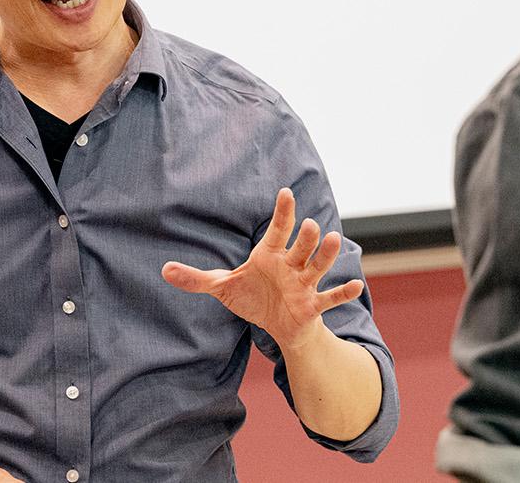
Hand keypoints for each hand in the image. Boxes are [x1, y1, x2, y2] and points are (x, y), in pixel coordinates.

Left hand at [161, 188, 363, 348]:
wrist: (278, 326)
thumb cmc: (254, 298)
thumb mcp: (224, 288)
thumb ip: (197, 279)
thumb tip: (164, 270)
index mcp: (269, 255)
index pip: (277, 230)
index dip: (282, 212)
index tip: (285, 192)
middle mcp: (290, 265)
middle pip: (299, 247)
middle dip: (304, 237)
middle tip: (308, 224)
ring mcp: (304, 285)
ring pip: (317, 266)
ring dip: (325, 255)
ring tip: (332, 240)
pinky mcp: (312, 306)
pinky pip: (329, 298)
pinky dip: (342, 293)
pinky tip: (355, 286)